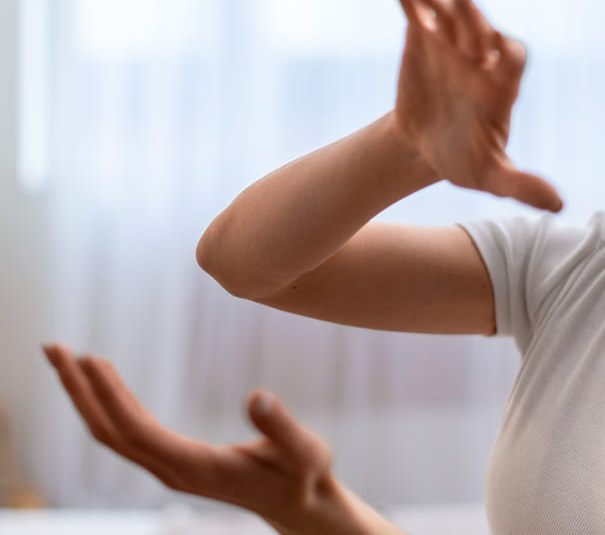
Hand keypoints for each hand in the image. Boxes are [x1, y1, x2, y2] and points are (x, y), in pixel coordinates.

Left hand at [42, 343, 402, 534]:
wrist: (300, 503)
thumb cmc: (304, 475)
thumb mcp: (305, 451)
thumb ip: (282, 427)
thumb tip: (258, 395)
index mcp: (196, 467)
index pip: (137, 431)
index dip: (110, 396)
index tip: (89, 358)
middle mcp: (172, 471)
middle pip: (109, 432)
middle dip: (77, 392)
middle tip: (52, 348)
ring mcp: (169, 468)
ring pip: (112, 433)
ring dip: (85, 396)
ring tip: (67, 357)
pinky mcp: (172, 460)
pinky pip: (127, 432)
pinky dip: (107, 403)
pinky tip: (102, 382)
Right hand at [382, 0, 562, 211]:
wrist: (428, 147)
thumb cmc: (465, 159)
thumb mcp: (492, 175)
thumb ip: (522, 185)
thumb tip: (559, 206)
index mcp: (501, 85)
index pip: (511, 59)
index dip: (503, 53)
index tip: (492, 53)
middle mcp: (479, 57)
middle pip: (478, 30)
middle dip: (471, 16)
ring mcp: (450, 43)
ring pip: (446, 16)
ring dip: (436, 1)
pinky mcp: (421, 37)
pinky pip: (412, 6)